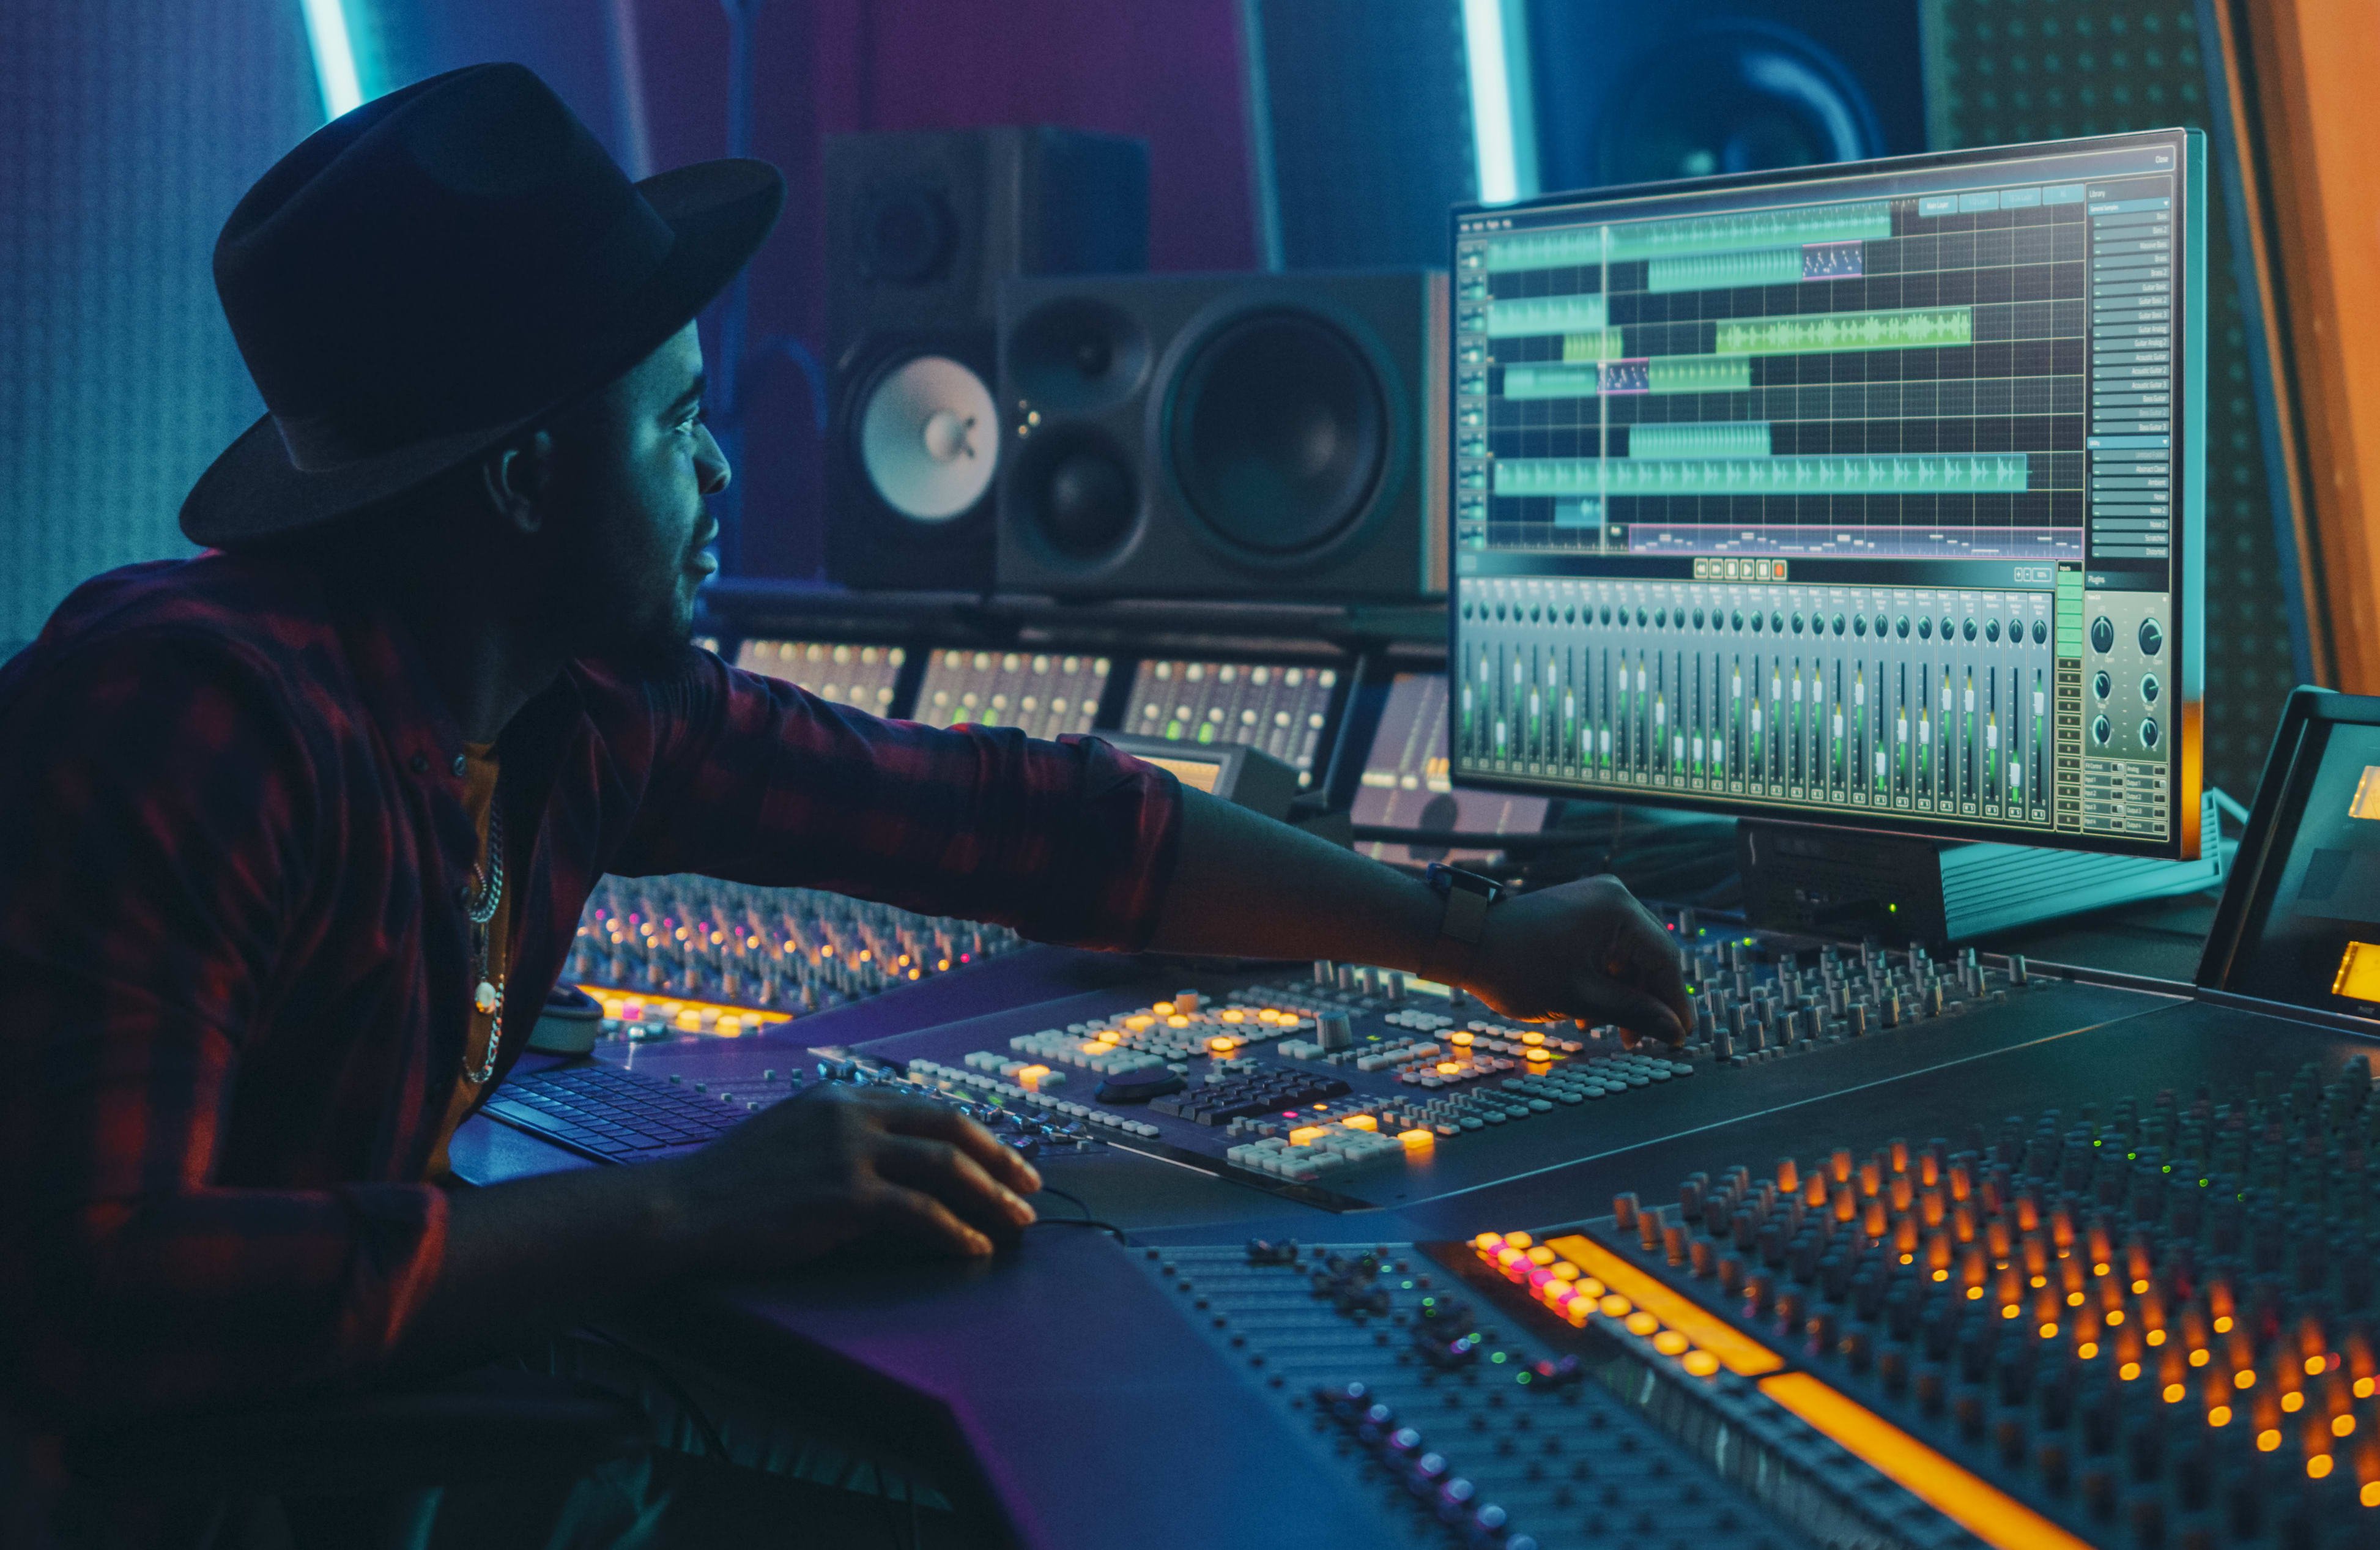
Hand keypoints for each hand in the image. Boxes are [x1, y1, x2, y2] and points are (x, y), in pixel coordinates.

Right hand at [660, 1082, 1040, 1272]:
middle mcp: (853, 1114)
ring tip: (1018, 1224)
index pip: (931, 1105)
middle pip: (952, 1128)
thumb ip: (847, 1132)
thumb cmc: (739, 1181)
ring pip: (947, 1168)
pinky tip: (975, 1249)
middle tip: (1031, 1188)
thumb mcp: (797, 1132)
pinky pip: (921, 1214)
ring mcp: (849, 1153)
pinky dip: (956, 1232)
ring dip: (992, 1198)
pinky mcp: (844, 1197)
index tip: (1007, 1156)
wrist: (687, 1207)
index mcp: (844, 1095)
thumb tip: (904, 1157)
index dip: (979, 1132)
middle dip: (1001, 1159)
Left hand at [1461, 874, 1691, 1046]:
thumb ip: (1634, 1013)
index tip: (1679, 1038)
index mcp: (1618, 911)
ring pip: (1628, 957)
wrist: (1464, 942)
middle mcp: (1613, 897)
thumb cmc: (1516, 968)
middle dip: (1644, 1002)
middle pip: (1649, 957)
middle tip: (1637, 1042)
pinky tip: (1588, 1012)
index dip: (1674, 1003)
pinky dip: (1604, 980)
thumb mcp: (1580, 998)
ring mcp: (1595, 901)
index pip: (1665, 960)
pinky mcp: (1579, 911)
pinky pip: (1607, 949)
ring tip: (1603, 1030)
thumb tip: (1675, 1032)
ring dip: (1622, 995)